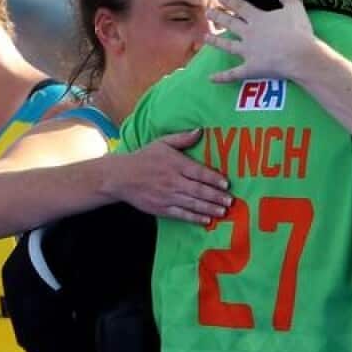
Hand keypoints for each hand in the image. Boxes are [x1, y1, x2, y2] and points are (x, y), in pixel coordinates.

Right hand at [106, 130, 230, 223]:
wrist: (120, 177)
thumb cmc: (144, 158)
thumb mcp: (162, 143)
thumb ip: (182, 138)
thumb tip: (200, 131)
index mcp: (175, 164)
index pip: (198, 172)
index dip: (213, 178)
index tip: (226, 183)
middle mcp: (173, 181)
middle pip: (198, 190)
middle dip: (216, 196)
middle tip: (230, 200)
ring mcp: (167, 196)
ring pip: (192, 204)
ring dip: (209, 208)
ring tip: (223, 211)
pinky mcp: (161, 209)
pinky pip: (181, 214)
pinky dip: (194, 218)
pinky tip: (207, 220)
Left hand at [205, 0, 317, 83]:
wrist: (300, 55)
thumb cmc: (298, 31)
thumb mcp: (295, 8)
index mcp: (258, 18)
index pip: (240, 7)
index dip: (229, 1)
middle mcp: (249, 33)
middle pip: (229, 23)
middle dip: (218, 16)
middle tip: (208, 12)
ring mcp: (247, 52)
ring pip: (227, 46)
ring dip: (215, 41)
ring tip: (205, 37)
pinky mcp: (250, 68)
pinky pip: (233, 74)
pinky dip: (222, 77)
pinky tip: (211, 78)